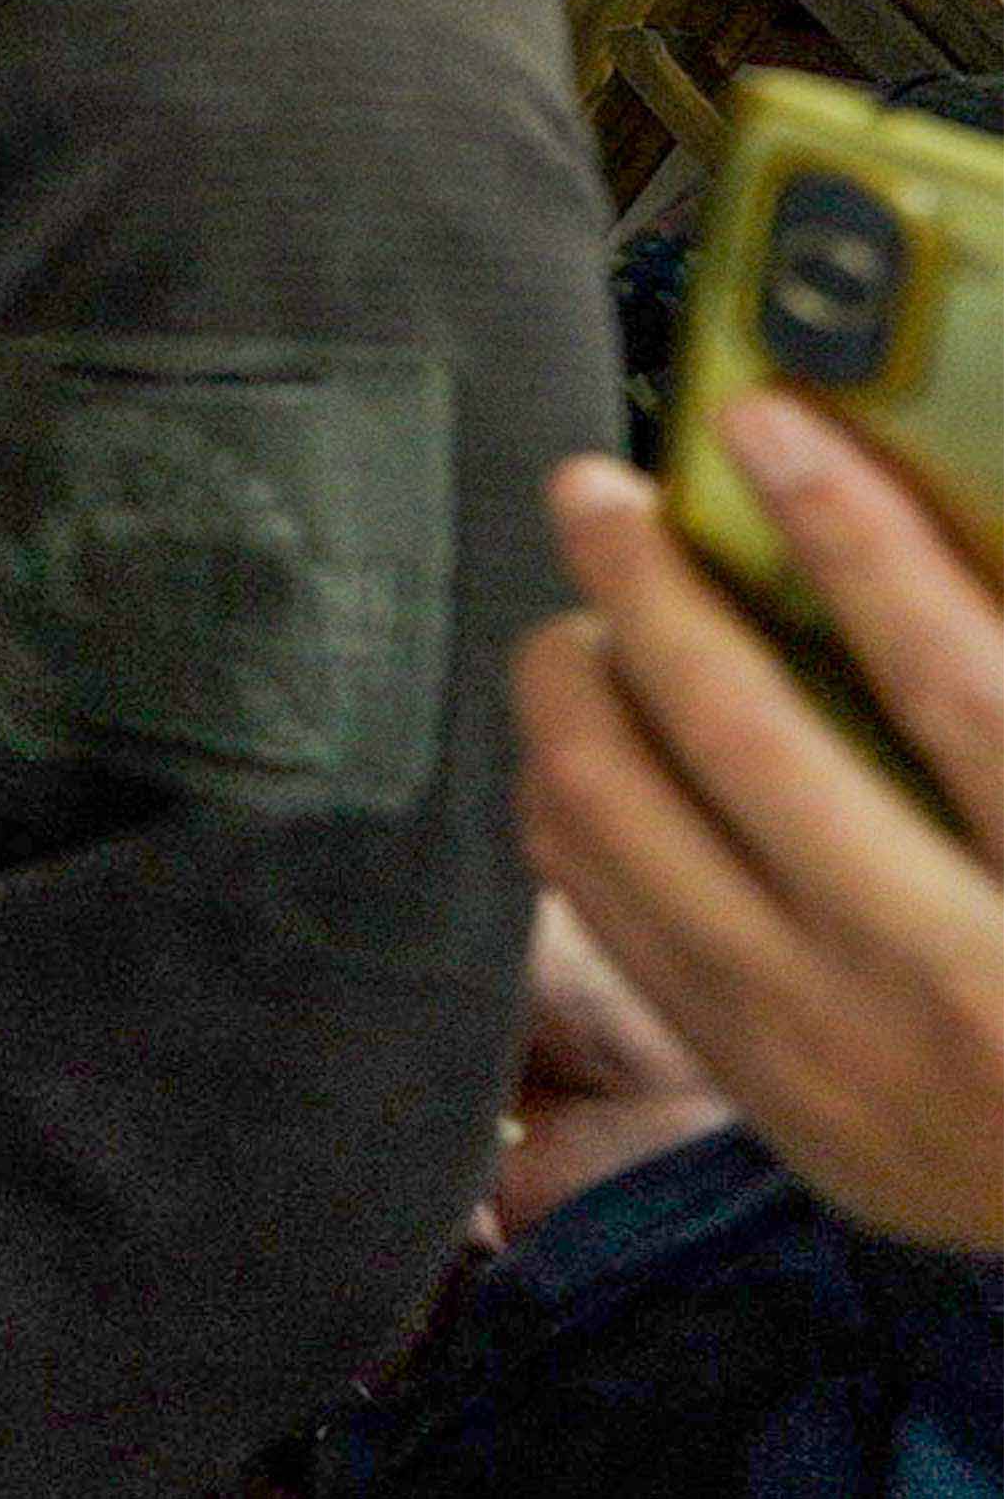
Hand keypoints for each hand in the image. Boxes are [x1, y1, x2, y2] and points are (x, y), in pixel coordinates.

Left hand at [519, 405, 1003, 1251]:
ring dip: (575, 695)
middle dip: (648, 589)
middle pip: (745, 739)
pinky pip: (616, 926)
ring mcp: (845, 1065)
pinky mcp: (779, 1112)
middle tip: (595, 492)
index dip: (852, 533)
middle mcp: (958, 991)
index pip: (958, 687)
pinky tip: (581, 740)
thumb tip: (924, 538)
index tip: (764, 420)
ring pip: (629, 832)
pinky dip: (576, 809)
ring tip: (581, 615)